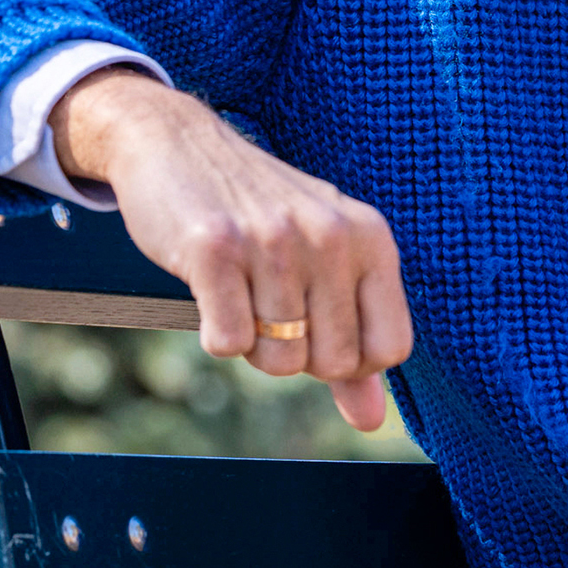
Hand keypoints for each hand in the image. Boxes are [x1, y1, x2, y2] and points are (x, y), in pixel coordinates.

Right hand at [50, 66, 413, 430]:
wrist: (178, 144)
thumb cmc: (260, 216)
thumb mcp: (325, 263)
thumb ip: (355, 341)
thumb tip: (372, 422)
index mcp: (370, 238)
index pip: (389, 349)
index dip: (348, 361)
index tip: (318, 328)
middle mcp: (330, 235)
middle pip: (330, 363)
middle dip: (294, 354)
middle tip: (268, 304)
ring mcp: (273, 240)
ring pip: (277, 359)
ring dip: (250, 342)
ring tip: (240, 288)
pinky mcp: (214, 249)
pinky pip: (227, 343)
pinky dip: (214, 333)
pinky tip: (211, 287)